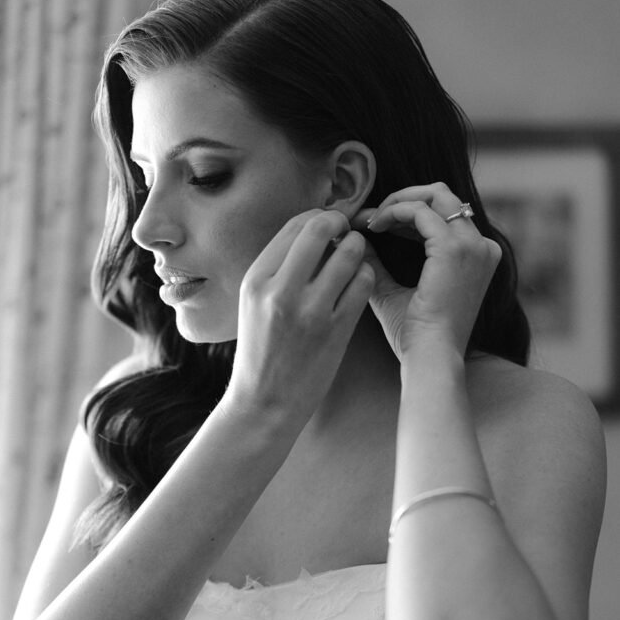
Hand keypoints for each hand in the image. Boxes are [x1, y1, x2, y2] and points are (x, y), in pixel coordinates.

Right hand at [225, 209, 374, 424]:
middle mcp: (280, 291)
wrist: (265, 402)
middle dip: (340, 223)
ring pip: (349, 254)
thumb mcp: (253, 303)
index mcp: (256, 280)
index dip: (318, 216)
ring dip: (357, 249)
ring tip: (354, 258)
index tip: (328, 225)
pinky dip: (366, 276)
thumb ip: (278, 268)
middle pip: (320, 229)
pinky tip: (359, 283)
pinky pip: (363, 284)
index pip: (294, 225)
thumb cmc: (261, 350)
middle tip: (346, 232)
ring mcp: (310, 311)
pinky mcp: (336, 331)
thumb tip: (312, 231)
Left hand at [351, 183, 501, 359]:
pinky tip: (373, 226)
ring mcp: (472, 245)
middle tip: (370, 215)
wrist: (430, 356)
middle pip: (443, 196)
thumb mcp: (393, 292)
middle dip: (403, 198)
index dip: (406, 212)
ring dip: (396, 201)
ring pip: (435, 194)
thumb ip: (379, 264)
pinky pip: (420, 211)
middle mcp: (481, 246)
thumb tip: (356, 240)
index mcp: (476, 257)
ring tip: (369, 220)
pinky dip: (393, 211)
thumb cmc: (415, 336)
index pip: (444, 215)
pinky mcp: (453, 248)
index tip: (374, 223)